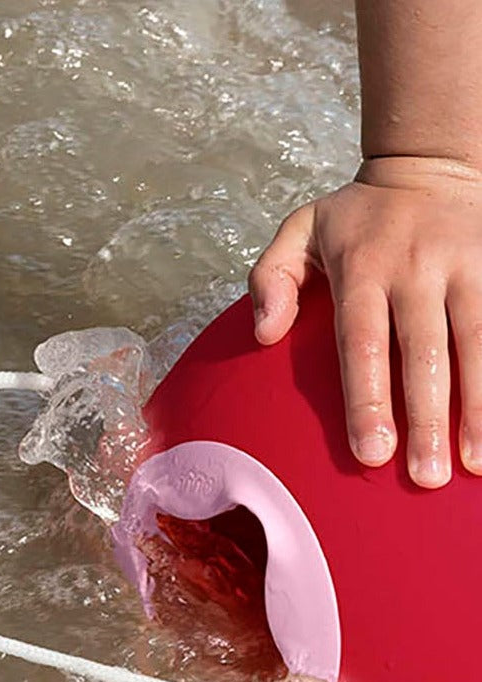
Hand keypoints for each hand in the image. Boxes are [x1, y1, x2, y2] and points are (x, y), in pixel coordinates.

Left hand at [248, 156, 481, 488]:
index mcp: (364, 266)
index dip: (368, 400)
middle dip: (428, 419)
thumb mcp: (300, 230)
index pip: (363, 343)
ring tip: (477, 465)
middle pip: (424, 353)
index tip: (371, 454)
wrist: (429, 161)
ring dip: (480, 408)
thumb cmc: (354, 218)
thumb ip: (271, 278)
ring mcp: (468, 265)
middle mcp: (418, 267)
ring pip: (477, 342)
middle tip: (426, 478)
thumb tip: (263, 335)